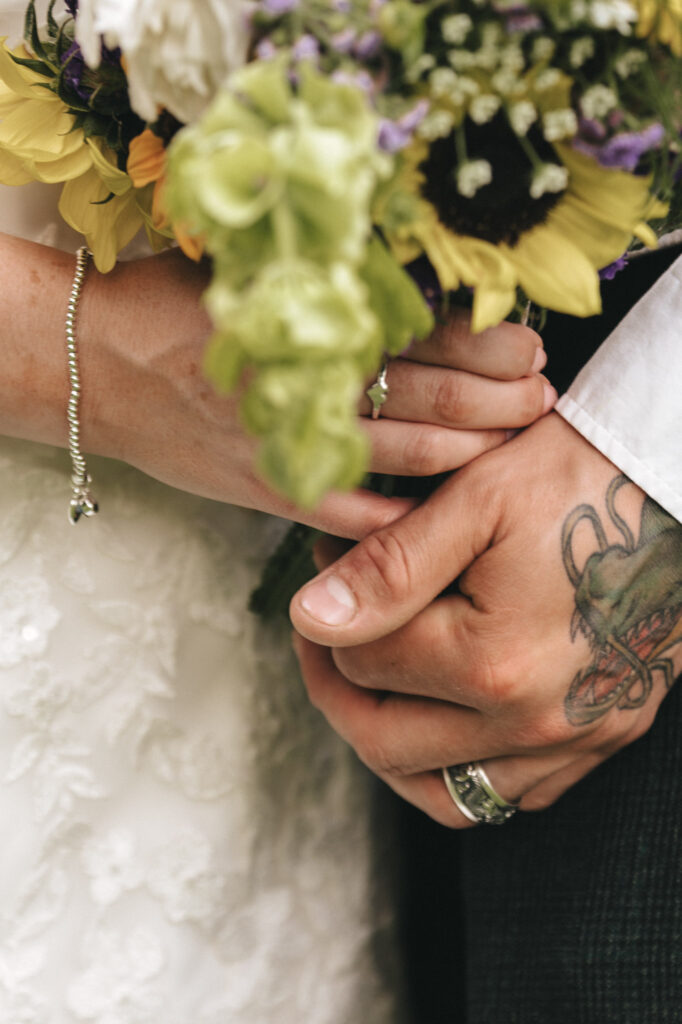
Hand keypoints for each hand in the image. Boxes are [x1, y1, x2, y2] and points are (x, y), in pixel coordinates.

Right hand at [78, 247, 552, 536]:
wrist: (96, 368)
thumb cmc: (171, 308)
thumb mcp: (249, 275)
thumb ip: (325, 288)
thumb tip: (416, 297)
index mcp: (305, 321)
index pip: (418, 331)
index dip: (482, 342)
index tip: (527, 345)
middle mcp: (306, 383)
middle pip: (428, 394)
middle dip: (496, 400)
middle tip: (540, 399)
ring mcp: (291, 443)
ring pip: (406, 452)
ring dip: (470, 449)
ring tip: (513, 442)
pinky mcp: (270, 489)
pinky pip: (354, 511)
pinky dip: (404, 512)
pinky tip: (444, 509)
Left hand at [290, 413, 681, 824]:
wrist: (675, 479)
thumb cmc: (579, 476)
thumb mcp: (475, 501)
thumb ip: (388, 568)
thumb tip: (309, 616)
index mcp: (494, 661)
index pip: (363, 665)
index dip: (326, 613)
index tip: (328, 566)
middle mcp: (537, 719)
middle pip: (385, 741)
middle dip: (335, 688)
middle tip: (326, 638)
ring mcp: (578, 737)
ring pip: (444, 794)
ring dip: (391, 747)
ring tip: (373, 688)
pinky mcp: (606, 735)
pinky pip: (515, 792)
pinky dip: (464, 767)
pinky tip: (448, 716)